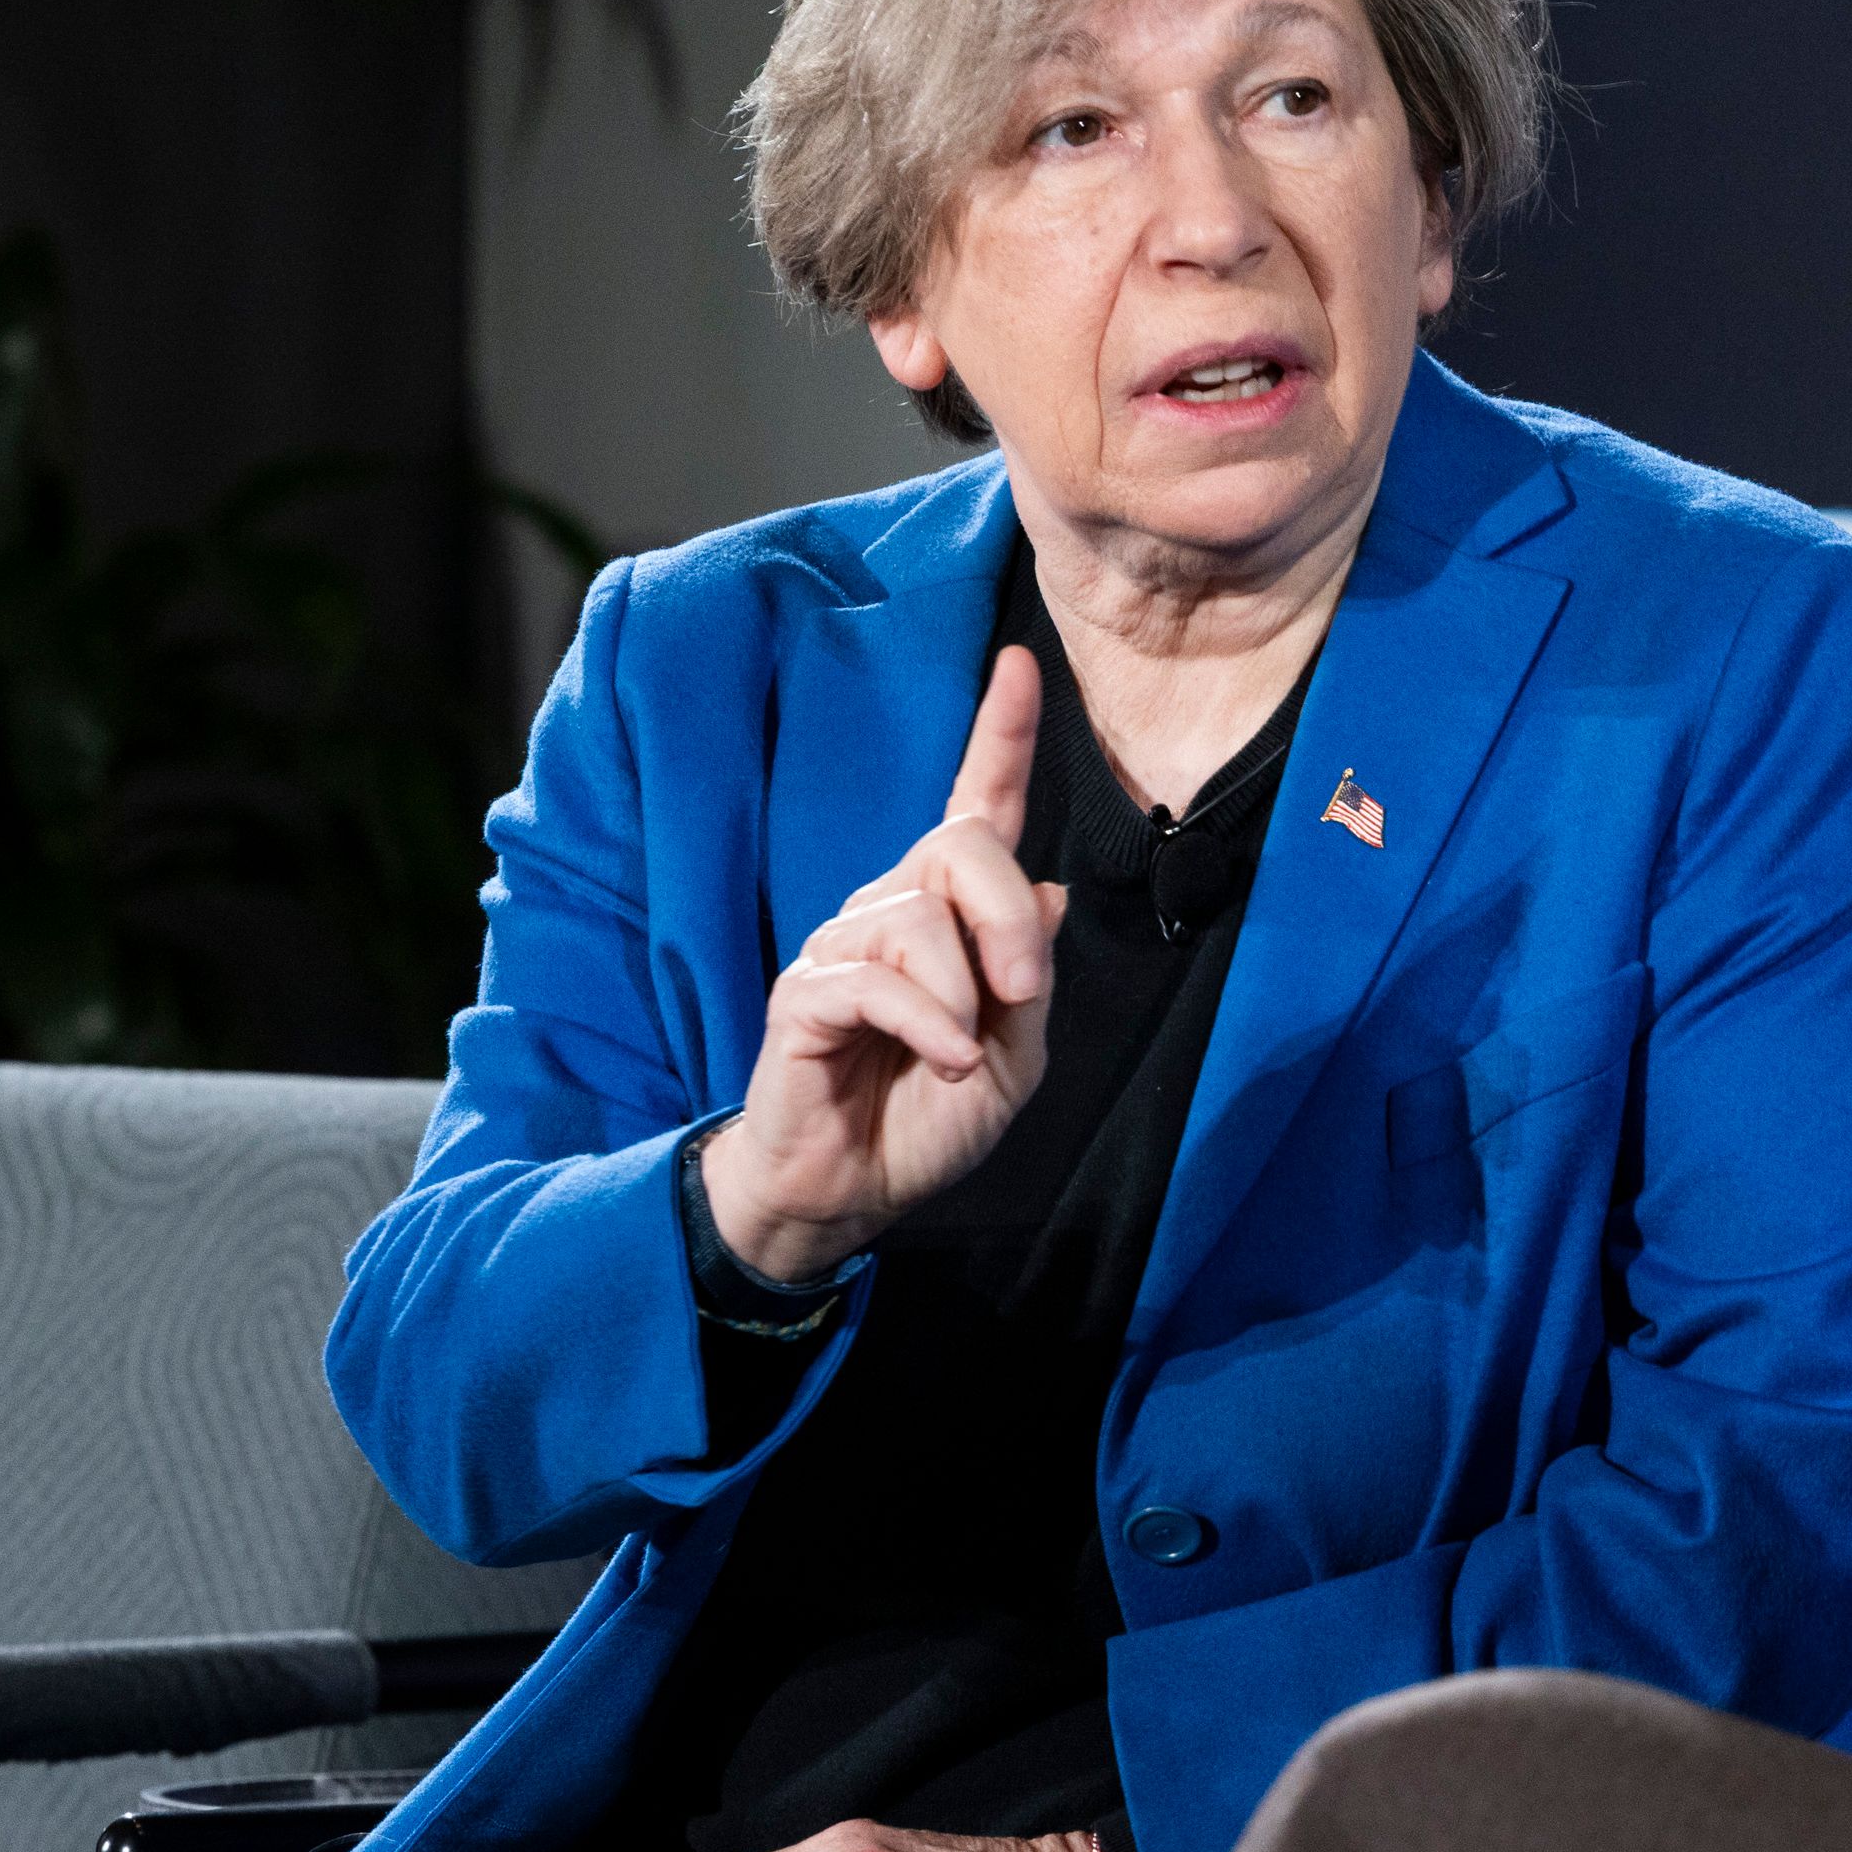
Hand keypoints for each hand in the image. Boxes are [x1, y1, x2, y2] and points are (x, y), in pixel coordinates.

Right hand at [700, 644, 1070, 1281]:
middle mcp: (891, 909)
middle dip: (1008, 917)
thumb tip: (1047, 885)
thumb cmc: (930, 1117)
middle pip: (960, 845)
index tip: (1019, 663)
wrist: (853, 1188)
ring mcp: (841, 945)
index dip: (1001, 735)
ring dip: (963, 992)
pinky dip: (927, 1024)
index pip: (975, 805)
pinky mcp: (804, 992)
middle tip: (1023, 995)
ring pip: (919, 915)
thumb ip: (1030, 971)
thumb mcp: (1015, 1051)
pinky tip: (943, 1063)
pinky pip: (874, 979)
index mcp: (949, 915)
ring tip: (964, 1053)